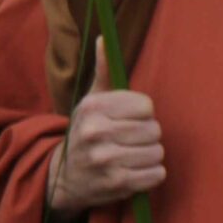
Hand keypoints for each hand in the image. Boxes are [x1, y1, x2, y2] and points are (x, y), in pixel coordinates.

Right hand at [47, 43, 164, 222]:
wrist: (64, 178)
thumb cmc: (87, 132)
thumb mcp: (91, 101)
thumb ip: (105, 71)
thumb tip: (104, 38)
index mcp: (93, 108)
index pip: (147, 106)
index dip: (143, 115)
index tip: (127, 120)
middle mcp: (96, 132)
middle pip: (154, 130)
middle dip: (147, 137)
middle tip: (128, 142)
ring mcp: (106, 159)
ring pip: (157, 152)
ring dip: (149, 157)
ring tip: (129, 157)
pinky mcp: (116, 183)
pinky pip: (157, 174)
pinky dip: (150, 175)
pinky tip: (132, 172)